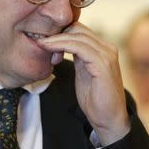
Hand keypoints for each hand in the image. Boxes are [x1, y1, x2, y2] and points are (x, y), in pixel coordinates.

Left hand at [37, 22, 129, 145]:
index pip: (80, 29)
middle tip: (39, 40)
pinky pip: (79, 47)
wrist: (109, 119)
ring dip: (56, 38)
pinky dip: (61, 45)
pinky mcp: (103, 64)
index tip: (43, 38)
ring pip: (77, 36)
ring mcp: (107, 55)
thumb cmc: (96, 99)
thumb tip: (63, 44)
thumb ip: (79, 56)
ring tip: (41, 43)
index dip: (60, 31)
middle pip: (78, 29)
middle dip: (56, 32)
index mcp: (104, 48)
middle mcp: (108, 47)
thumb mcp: (84, 71)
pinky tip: (49, 48)